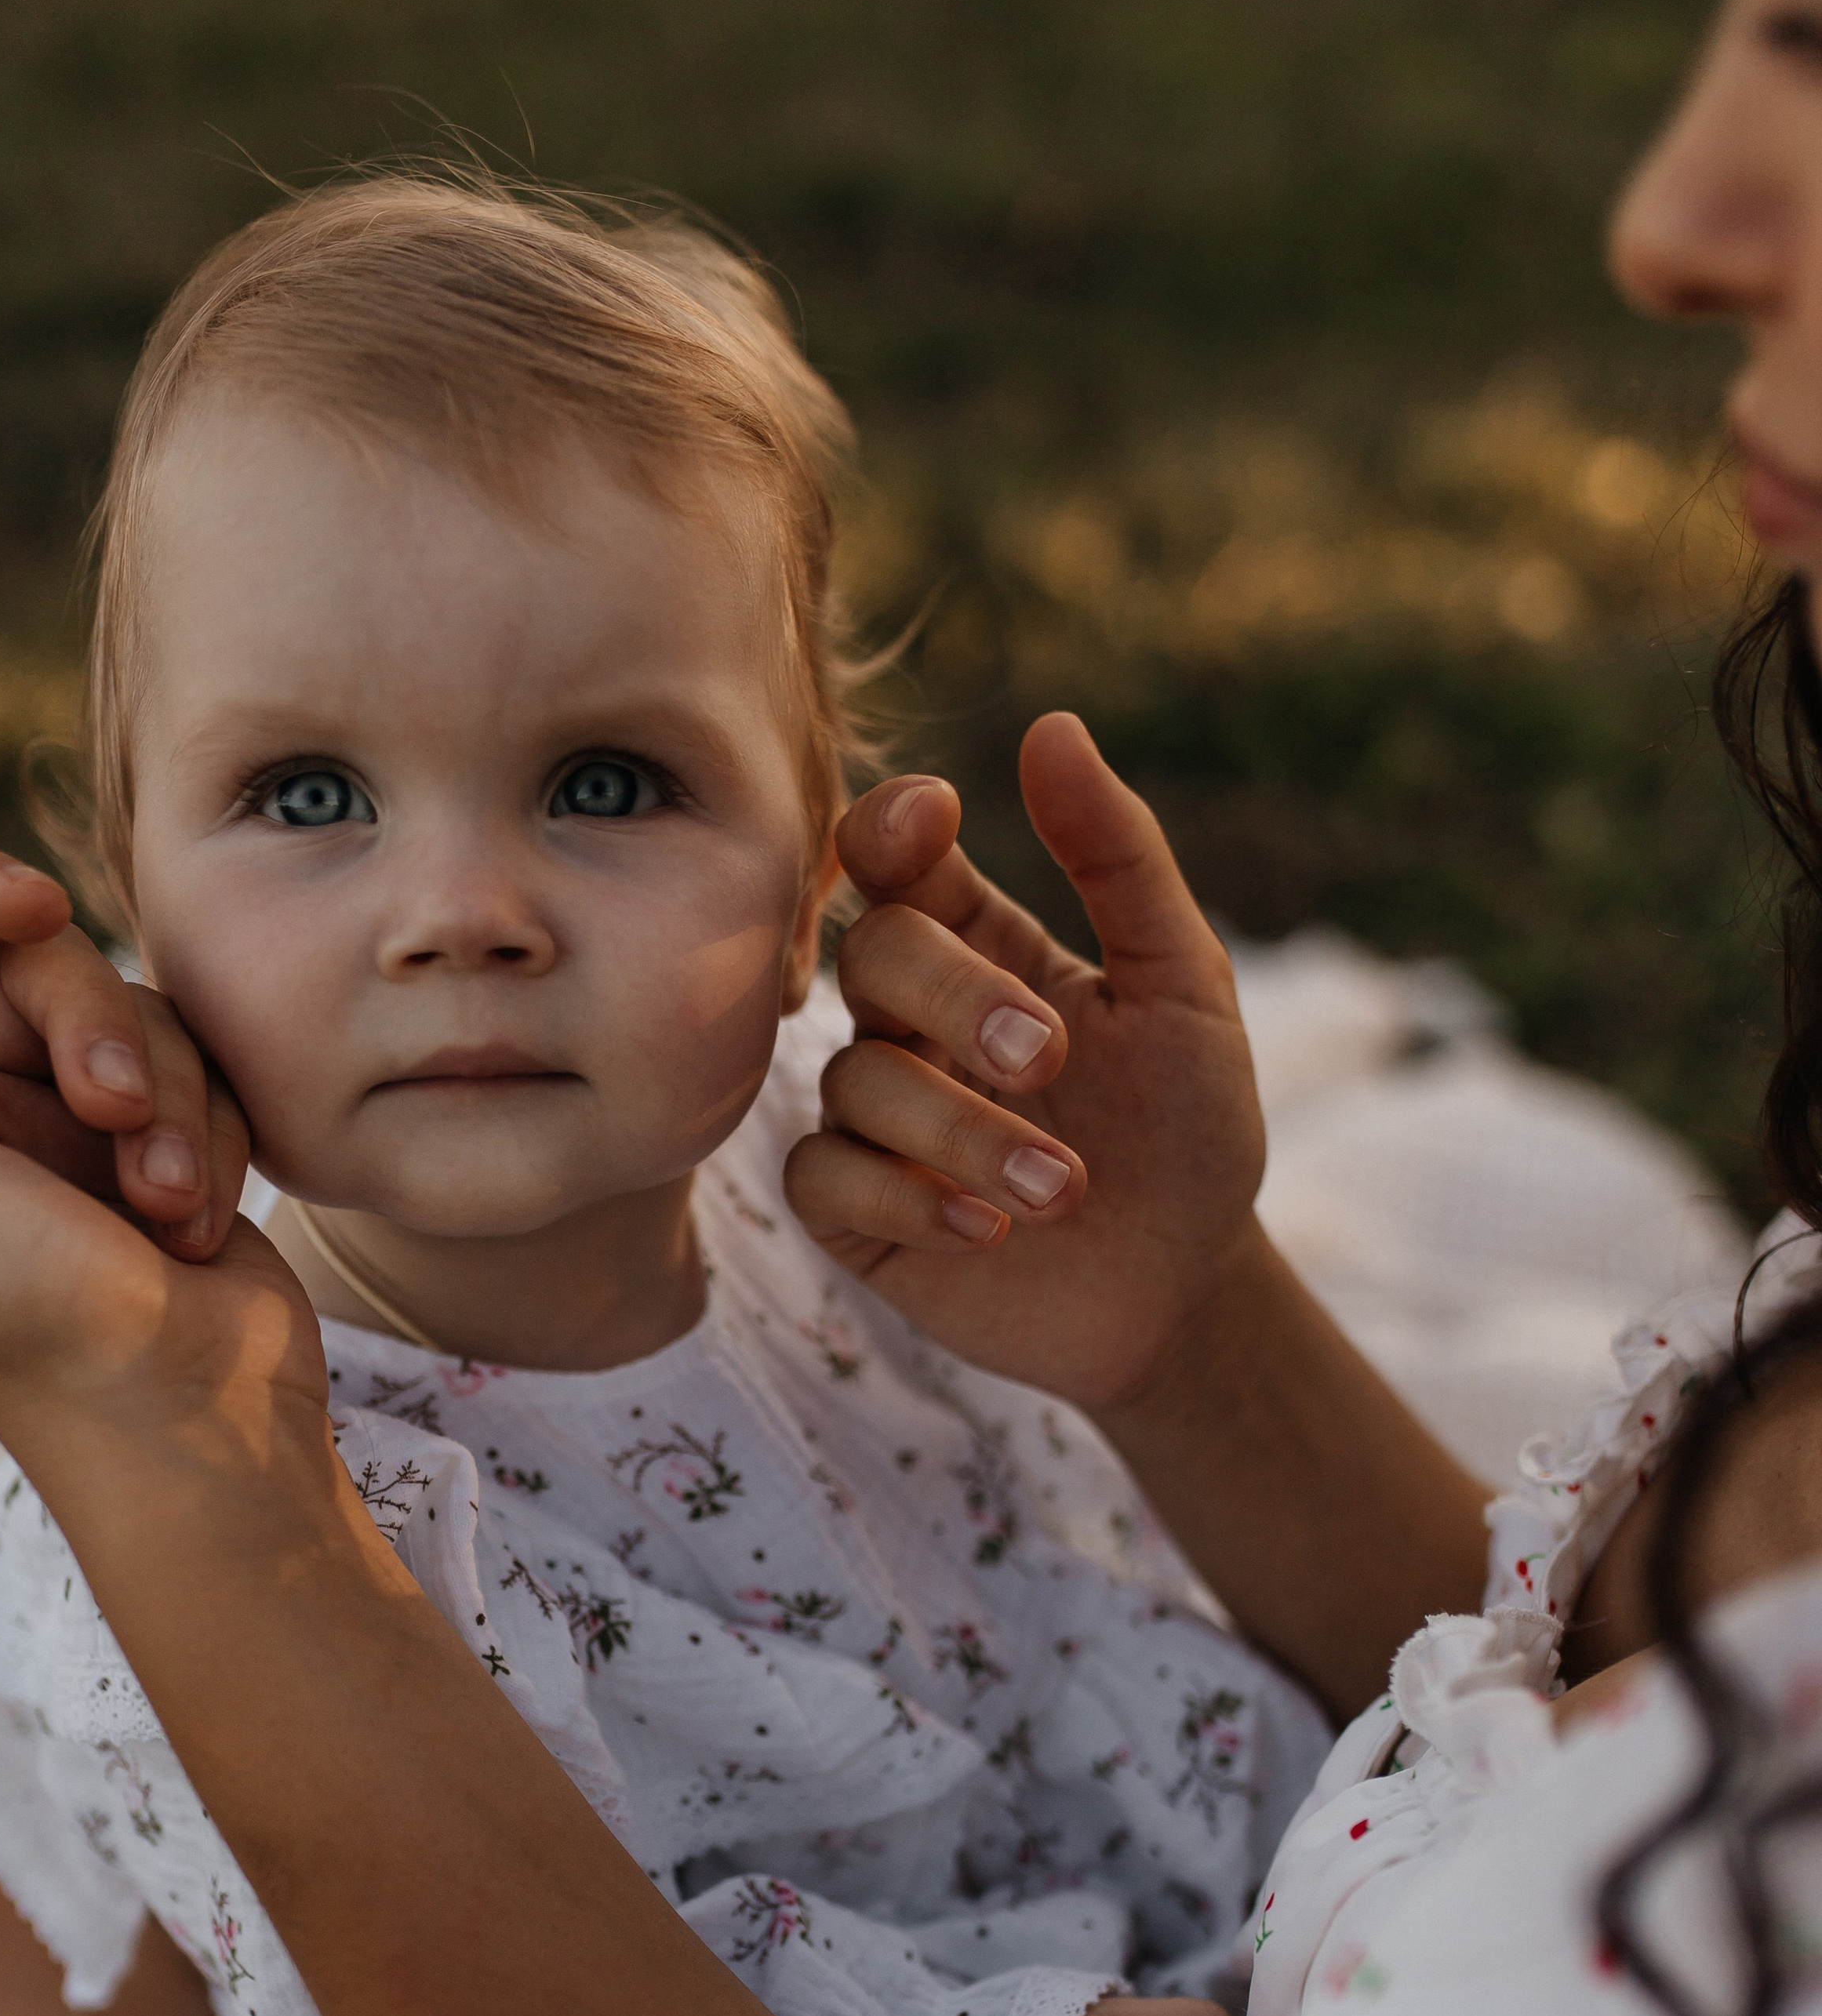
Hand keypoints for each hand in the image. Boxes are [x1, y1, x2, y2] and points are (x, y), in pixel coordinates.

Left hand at [0, 847, 325, 1448]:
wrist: (181, 1414)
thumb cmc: (20, 1309)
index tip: (34, 904)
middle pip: (44, 969)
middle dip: (99, 1032)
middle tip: (116, 1114)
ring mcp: (72, 1137)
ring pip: (140, 1020)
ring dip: (169, 1107)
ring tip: (164, 1205)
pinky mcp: (166, 1159)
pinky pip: (207, 1077)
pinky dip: (212, 1144)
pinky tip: (192, 1227)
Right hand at [784, 712, 1263, 1416]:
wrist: (1187, 1288)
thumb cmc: (1191, 1131)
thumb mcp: (1186, 987)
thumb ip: (1121, 859)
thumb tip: (1053, 727)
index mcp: (982, 948)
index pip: (896, 861)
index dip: (891, 829)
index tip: (936, 819)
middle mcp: (913, 1024)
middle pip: (873, 959)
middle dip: (958, 999)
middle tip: (1051, 1057)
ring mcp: (877, 1120)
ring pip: (854, 1082)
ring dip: (964, 1132)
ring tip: (1068, 1188)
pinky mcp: (858, 1213)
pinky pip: (824, 1178)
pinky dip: (909, 1199)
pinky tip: (993, 1229)